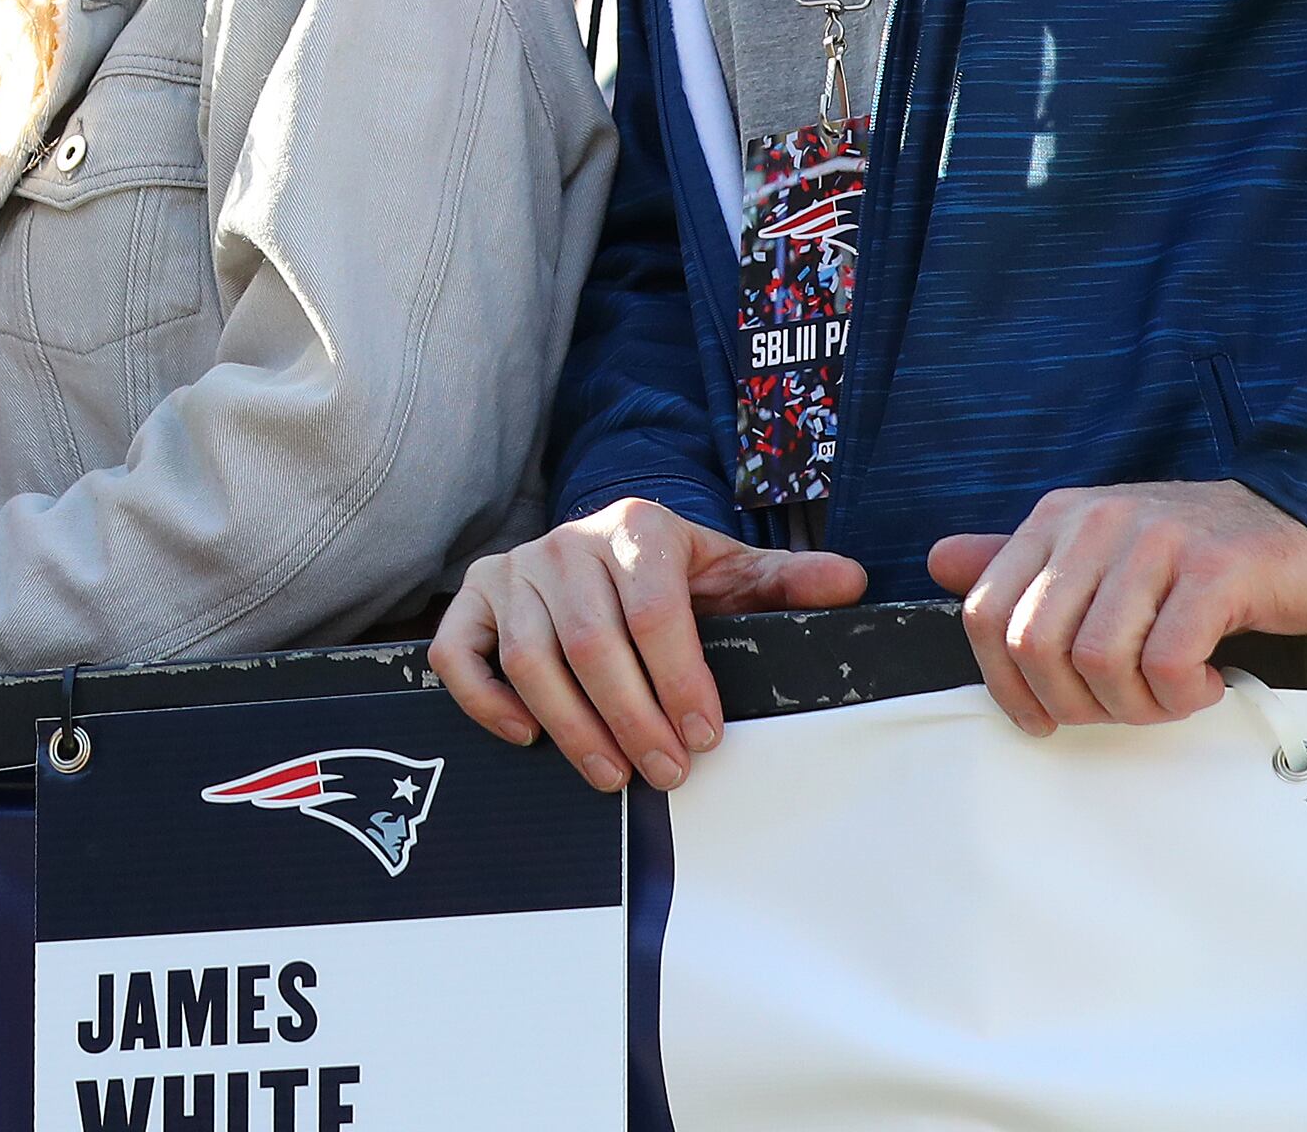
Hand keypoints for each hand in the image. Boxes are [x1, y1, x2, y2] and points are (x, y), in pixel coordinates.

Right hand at [431, 498, 868, 790]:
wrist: (603, 547)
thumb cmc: (673, 577)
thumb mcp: (732, 572)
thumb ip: (786, 582)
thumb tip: (849, 583)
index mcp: (637, 529)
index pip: (655, 612)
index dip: (680, 681)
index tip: (706, 738)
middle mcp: (567, 543)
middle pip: (591, 644)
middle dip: (633, 720)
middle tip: (667, 775)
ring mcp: (512, 569)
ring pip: (530, 659)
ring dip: (571, 728)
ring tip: (612, 777)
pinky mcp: (471, 598)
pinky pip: (456, 653)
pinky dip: (485, 701)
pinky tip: (527, 737)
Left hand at [928, 479, 1306, 732]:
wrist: (1296, 522)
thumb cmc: (1190, 554)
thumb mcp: (1097, 550)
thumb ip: (1022, 563)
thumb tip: (940, 563)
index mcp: (1055, 520)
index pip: (984, 611)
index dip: (1001, 681)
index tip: (1036, 718)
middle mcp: (1094, 523)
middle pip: (1035, 644)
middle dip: (1070, 702)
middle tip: (1114, 710)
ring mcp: (1153, 542)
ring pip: (1098, 660)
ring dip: (1132, 705)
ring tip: (1164, 697)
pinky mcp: (1213, 571)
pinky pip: (1166, 662)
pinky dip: (1179, 695)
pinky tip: (1201, 683)